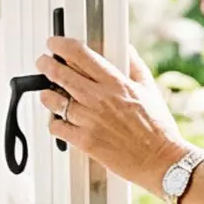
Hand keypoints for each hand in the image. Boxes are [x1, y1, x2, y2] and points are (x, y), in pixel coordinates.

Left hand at [38, 38, 189, 190]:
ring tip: (50, 93)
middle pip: (59, 74)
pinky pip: (56, 127)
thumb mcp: (150, 90)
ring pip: (52, 100)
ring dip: (47, 94)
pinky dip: (54, 122)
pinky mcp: (83, 140)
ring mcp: (89, 120)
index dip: (61, 45)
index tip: (55, 44)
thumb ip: (135, 66)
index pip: (80, 55)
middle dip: (46, 64)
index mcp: (116, 83)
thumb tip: (127, 49)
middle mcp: (99, 99)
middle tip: (43, 63)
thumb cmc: (158, 128)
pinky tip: (61, 120)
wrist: (160, 159)